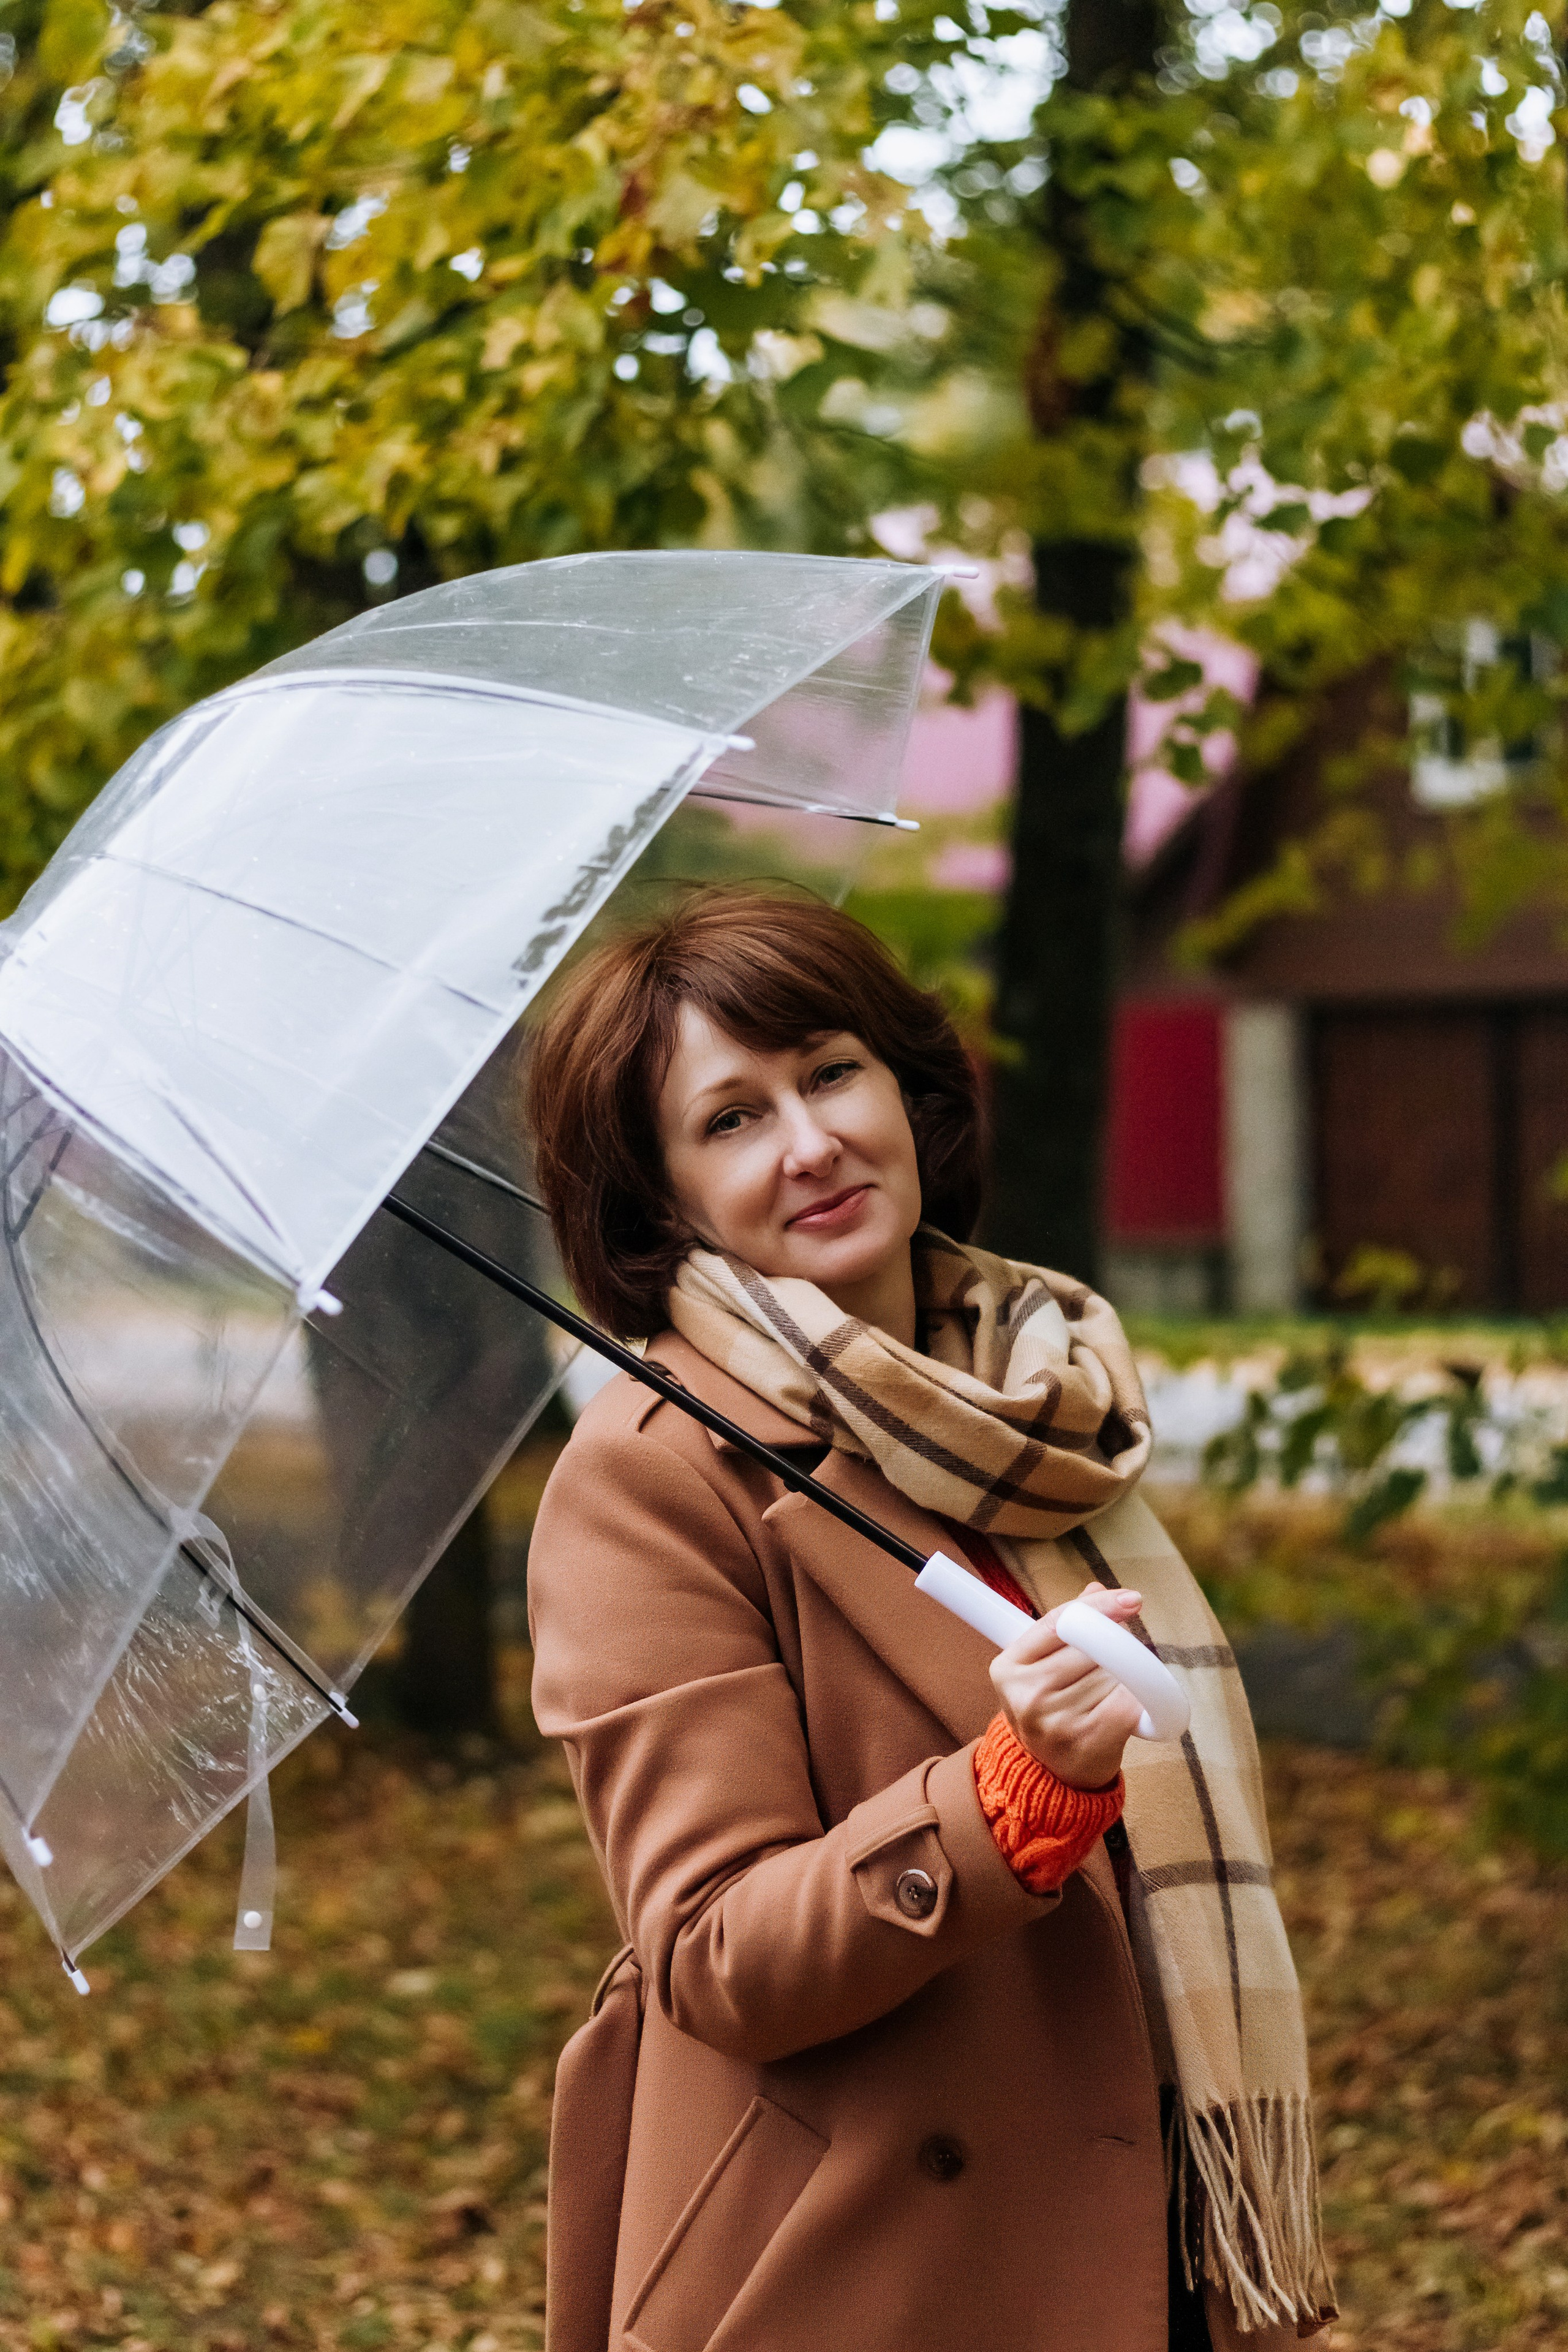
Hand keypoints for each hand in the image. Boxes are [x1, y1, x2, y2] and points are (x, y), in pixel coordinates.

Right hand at [989, 1581, 1147, 1791]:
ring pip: (1112, 1673)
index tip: (1131, 1600)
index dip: (1099, 1606)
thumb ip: (1067, 1626)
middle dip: (1116, 1646)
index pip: (1059, 1621)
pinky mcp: (1086, 1741)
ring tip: (1112, 1694)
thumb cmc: (1052, 1710)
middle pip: (1091, 1645)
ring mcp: (1053, 1720)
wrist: (1051, 1777)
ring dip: (1126, 1677)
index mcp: (1008, 1667)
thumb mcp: (1044, 1666)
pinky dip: (1139, 1701)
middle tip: (1121, 1659)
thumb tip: (1097, 1588)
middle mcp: (1025, 1694)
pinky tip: (1129, 1708)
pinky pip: (1128, 1701)